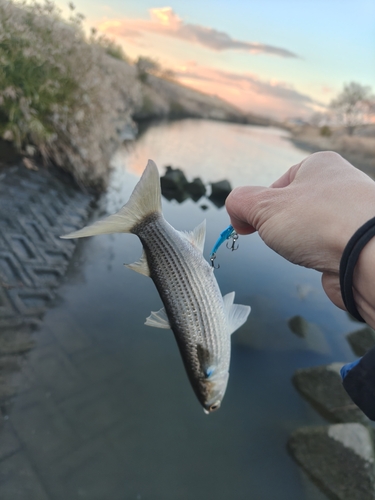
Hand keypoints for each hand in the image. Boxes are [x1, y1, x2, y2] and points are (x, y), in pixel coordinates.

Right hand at [225, 151, 374, 320]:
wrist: (370, 259)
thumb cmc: (319, 221)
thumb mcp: (264, 206)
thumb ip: (240, 202)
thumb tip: (236, 212)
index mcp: (320, 166)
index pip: (279, 183)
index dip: (260, 205)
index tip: (248, 224)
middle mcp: (341, 186)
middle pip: (293, 209)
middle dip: (280, 227)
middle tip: (280, 237)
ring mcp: (352, 217)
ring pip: (309, 232)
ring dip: (299, 245)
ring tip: (305, 250)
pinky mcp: (358, 244)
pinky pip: (326, 251)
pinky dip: (318, 260)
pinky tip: (322, 262)